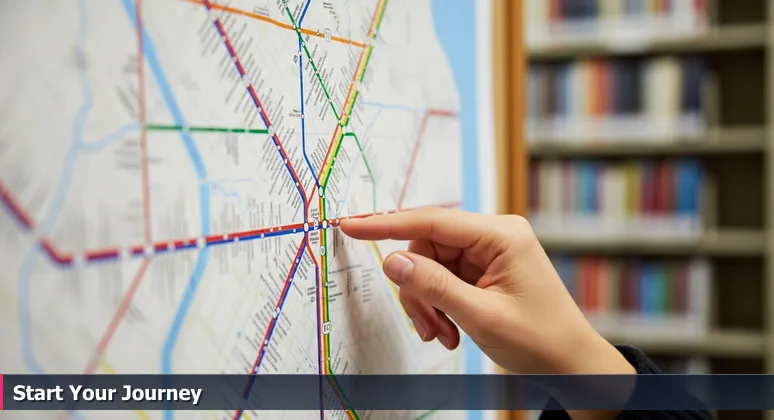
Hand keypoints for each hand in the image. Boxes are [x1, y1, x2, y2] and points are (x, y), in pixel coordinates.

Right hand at [339, 207, 634, 376]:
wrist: (569, 364)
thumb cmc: (539, 339)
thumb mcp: (481, 315)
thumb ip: (433, 286)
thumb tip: (392, 260)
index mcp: (501, 235)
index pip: (433, 221)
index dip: (387, 224)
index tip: (352, 225)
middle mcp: (494, 236)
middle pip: (428, 249)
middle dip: (419, 289)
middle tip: (426, 326)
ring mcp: (489, 253)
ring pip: (431, 268)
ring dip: (428, 303)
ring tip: (442, 335)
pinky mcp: (484, 270)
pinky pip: (444, 280)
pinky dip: (439, 307)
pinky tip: (450, 331)